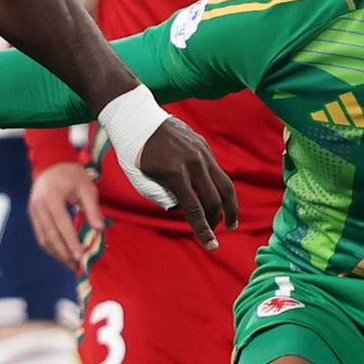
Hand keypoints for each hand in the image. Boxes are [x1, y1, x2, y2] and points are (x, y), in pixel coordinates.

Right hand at [28, 159, 103, 270]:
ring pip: (43, 238)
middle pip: (50, 235)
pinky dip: (51, 247)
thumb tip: (99, 229)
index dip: (70, 241)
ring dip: (57, 254)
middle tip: (76, 265)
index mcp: (51, 197)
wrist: (51, 164)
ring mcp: (33, 211)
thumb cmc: (71, 174)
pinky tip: (62, 255)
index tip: (80, 255)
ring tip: (71, 264)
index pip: (62, 224)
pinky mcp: (33, 215)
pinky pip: (41, 235)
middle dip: (63, 253)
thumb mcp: (86, 186)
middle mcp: (39, 206)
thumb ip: (93, 208)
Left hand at [114, 115, 234, 249]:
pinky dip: (218, 188)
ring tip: (230, 222)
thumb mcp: (142, 181)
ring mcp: (201, 151)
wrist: (137, 118)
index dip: (204, 230)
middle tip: (215, 233)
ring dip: (229, 206)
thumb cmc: (134, 153)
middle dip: (216, 220)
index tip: (212, 245)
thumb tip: (183, 208)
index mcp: (174, 172)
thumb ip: (163, 198)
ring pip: (225, 184)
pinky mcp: (204, 145)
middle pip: (214, 199)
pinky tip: (215, 199)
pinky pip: (217, 171)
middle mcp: (193, 161)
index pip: (194, 209)